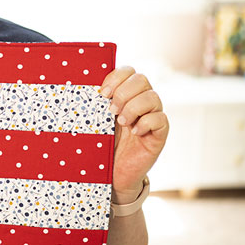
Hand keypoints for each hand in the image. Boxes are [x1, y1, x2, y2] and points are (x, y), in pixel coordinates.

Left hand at [100, 67, 168, 202]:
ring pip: (153, 97)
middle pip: (142, 79)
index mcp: (126, 93)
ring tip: (122, 123)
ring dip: (133, 108)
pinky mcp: (159, 134)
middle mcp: (141, 101)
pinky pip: (161, 119)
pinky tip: (135, 133)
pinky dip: (146, 123)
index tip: (102, 93)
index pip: (128, 71)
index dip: (116, 78)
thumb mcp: (96, 120)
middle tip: (111, 111)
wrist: (113, 174)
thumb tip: (83, 86)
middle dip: (124, 93)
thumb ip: (96, 103)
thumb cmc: (102, 144)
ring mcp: (152, 116)